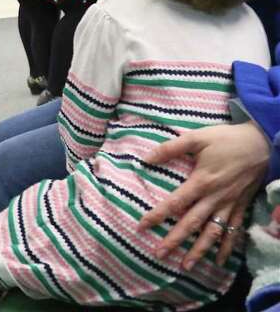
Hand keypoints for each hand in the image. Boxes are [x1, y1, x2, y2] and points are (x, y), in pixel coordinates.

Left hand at [137, 122, 269, 267]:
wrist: (261, 145)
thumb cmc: (227, 140)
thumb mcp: (197, 138)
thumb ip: (171, 148)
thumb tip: (146, 158)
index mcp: (201, 182)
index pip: (175, 203)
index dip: (157, 215)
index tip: (142, 226)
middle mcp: (215, 198)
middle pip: (192, 223)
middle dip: (175, 240)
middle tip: (160, 255)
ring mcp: (229, 205)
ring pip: (212, 232)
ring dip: (199, 250)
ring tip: (186, 266)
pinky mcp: (241, 207)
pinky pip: (233, 231)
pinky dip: (227, 247)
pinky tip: (220, 261)